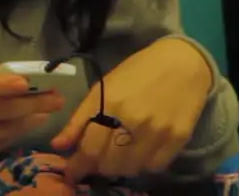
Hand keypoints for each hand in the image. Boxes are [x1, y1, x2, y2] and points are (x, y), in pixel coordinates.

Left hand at [52, 39, 212, 183]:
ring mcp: (158, 131)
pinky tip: (139, 153)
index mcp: (110, 104)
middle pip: (109, 164)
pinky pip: (154, 166)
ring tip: (117, 155)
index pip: (89, 149)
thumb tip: (58, 146)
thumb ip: (78, 120)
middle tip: (97, 160)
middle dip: (98, 166)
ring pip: (131, 169)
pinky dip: (142, 165)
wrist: (181, 63)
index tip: (71, 175)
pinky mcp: (179, 138)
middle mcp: (134, 120)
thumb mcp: (101, 89)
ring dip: (119, 167)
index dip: (77, 167)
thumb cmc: (136, 73)